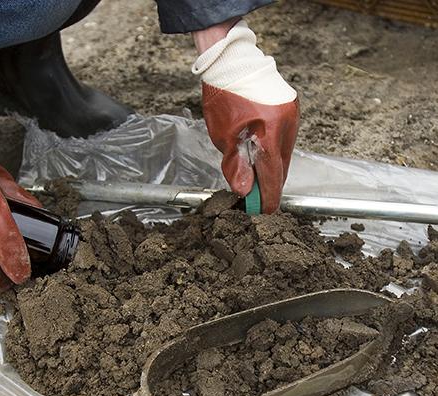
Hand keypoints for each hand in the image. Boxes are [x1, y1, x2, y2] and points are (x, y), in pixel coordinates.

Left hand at [193, 20, 298, 212]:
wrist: (231, 61)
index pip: (273, 175)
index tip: (266, 211)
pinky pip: (285, 140)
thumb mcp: (224, 137)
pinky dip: (274, 151)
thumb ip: (236, 166)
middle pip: (282, 166)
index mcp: (272, 133)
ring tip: (256, 178)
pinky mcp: (292, 109)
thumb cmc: (223, 96)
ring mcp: (293, 116)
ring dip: (272, 168)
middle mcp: (288, 125)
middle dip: (270, 184)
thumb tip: (246, 191)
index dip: (269, 196)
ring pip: (284, 154)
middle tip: (257, 199)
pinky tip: (261, 156)